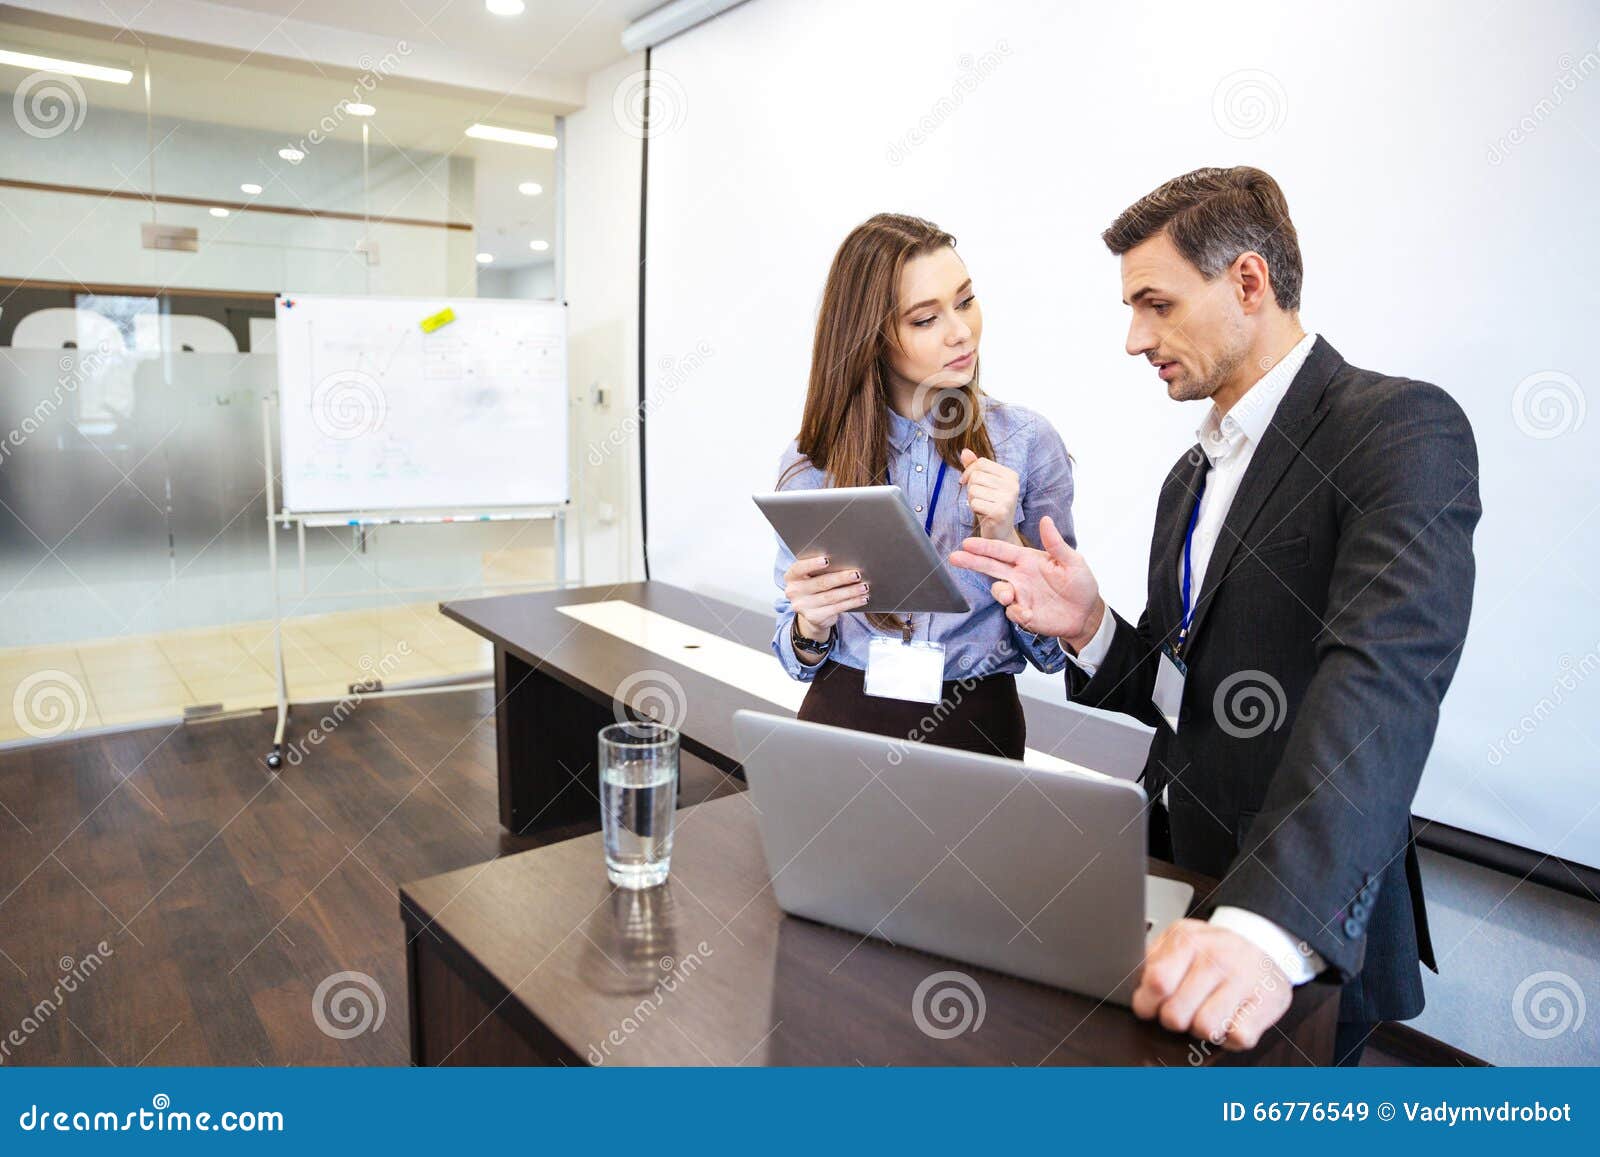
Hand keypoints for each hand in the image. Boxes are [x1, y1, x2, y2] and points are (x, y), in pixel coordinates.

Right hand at [782, 554, 869, 640]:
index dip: (812, 564)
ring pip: (831, 597)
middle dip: (841, 578)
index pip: (799, 568)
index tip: (826, 560)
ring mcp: (803, 607)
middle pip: (820, 583)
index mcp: (791, 577)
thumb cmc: (816, 587)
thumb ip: (821, 570)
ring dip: (850, 591)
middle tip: (856, 574)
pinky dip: (851, 602)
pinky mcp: (814, 618)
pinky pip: (836, 608)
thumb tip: (846, 561)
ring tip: (864, 587)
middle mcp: (793, 592)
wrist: (813, 614)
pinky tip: (862, 598)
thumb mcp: (812, 577)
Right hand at [947, 515, 1103, 647]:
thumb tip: (1045, 520)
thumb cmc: (1080, 584)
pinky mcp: (1023, 613)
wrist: (1086, 614)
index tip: (967, 543)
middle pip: (990, 567)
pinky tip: (1029, 614)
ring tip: (1009, 596)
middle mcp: (1020, 576)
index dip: (985, 547)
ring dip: (1000, 592)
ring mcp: (1020, 595)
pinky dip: (1016, 612)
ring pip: (998, 590)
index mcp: (1028, 560)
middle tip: (954, 557)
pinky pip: (1011, 611)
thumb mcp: (1073, 561)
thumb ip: (1056, 544)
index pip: (1002, 550)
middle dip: (972, 562)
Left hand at [957, 449, 1019, 540]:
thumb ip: (974, 467)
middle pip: (976, 475)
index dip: (969, 472)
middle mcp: (1012, 485)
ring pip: (973, 489)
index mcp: (1011, 475)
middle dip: (971, 488)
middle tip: (980, 499)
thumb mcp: (984, 484)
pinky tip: (983, 513)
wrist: (1000, 533)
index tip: (966, 482)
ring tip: (982, 506)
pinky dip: (974, 508)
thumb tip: (964, 451)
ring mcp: (1008, 498)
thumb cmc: (990, 506)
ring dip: (971, 499)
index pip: (981, 463)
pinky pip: (974, 502)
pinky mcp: (1000, 512)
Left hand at [1133, 919, 1292, 1051]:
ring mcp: (1243, 980)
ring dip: (1202, 1030)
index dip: (1146, 1003)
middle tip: (1183, 1010)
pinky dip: (1229, 1037)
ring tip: (1207, 1012)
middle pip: (1176, 1014)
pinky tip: (1230, 1019)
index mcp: (1188, 940)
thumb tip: (1132, 982)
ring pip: (1204, 1029)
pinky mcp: (1267, 1003)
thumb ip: (1154, 958)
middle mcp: (1217, 957)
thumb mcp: (1181, 939)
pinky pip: (1236, 1038)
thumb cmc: (1214, 949)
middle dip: (1174, 1019)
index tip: (1148, 1007)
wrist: (1265, 942)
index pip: (1157, 982)